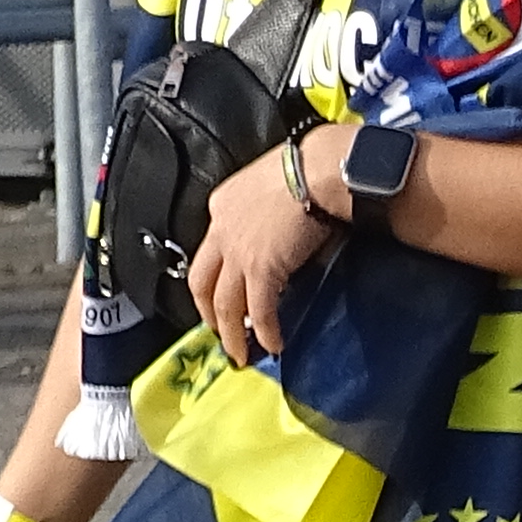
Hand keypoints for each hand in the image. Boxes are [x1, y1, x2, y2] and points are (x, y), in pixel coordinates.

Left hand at [186, 135, 338, 362]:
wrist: (320, 170)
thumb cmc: (308, 168)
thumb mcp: (271, 186)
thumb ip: (265, 213)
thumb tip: (281, 238)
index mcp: (221, 206)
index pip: (210, 251)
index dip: (216, 279)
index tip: (225, 296)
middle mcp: (220, 231)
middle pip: (202, 283)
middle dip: (209, 314)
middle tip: (221, 334)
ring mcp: (237, 253)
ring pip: (224, 305)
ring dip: (232, 334)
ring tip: (241, 354)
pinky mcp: (261, 269)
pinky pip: (259, 311)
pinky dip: (265, 331)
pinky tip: (272, 345)